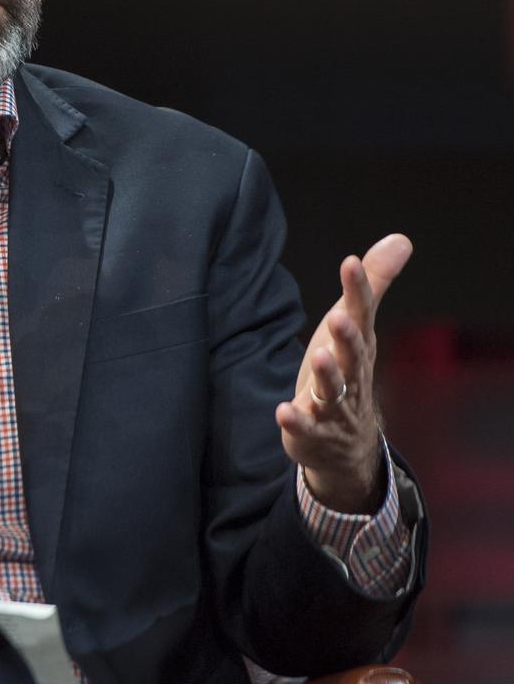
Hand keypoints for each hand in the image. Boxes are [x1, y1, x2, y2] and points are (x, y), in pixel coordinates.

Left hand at [275, 233, 412, 513]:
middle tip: (338, 316)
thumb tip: (401, 239)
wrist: (346, 445)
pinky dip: (296, 420)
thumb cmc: (347, 372)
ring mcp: (335, 407)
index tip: (350, 262)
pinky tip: (283, 409)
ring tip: (318, 356)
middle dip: (347, 337)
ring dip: (327, 375)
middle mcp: (352, 376)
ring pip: (334, 390)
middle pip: (352, 355)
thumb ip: (371, 285)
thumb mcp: (355, 327)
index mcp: (359, 347)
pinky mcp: (313, 431)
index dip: (357, 290)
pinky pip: (307, 426)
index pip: (361, 315)